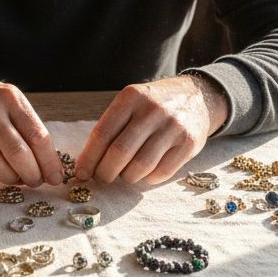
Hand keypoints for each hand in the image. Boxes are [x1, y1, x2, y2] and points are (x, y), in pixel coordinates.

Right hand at [0, 66, 62, 186]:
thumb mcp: (8, 101)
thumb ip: (27, 127)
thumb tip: (47, 166)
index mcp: (9, 99)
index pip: (38, 136)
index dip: (50, 162)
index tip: (56, 178)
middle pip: (18, 154)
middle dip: (33, 175)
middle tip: (36, 182)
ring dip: (11, 179)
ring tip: (15, 178)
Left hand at [75, 74, 229, 185]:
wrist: (195, 97)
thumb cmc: (152, 107)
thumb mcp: (130, 104)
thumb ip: (110, 128)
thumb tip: (86, 165)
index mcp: (131, 97)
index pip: (103, 133)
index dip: (88, 158)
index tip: (81, 174)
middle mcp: (152, 110)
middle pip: (120, 152)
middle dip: (105, 172)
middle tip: (102, 178)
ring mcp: (173, 126)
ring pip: (140, 166)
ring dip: (126, 177)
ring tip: (124, 174)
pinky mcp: (189, 143)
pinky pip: (162, 172)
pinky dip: (147, 179)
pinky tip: (144, 174)